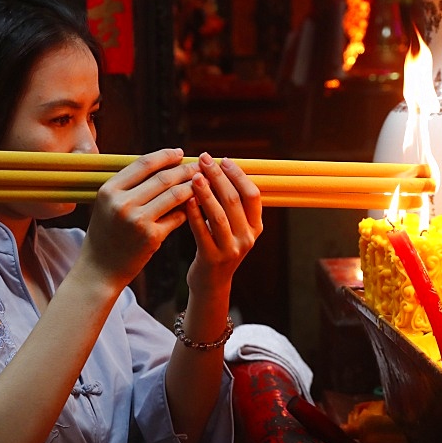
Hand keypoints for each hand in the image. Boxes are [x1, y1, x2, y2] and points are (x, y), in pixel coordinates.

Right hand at [77, 148, 198, 289]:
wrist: (100, 269)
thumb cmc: (106, 233)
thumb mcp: (108, 204)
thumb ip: (129, 186)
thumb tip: (163, 165)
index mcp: (109, 190)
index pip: (144, 163)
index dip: (165, 156)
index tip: (179, 152)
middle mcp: (122, 203)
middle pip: (163, 177)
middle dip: (185, 169)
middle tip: (199, 165)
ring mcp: (137, 220)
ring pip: (175, 195)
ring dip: (193, 186)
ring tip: (204, 182)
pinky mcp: (152, 237)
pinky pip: (177, 216)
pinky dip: (189, 208)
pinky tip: (197, 203)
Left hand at [184, 154, 262, 295]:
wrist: (211, 283)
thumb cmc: (218, 246)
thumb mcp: (233, 227)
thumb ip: (231, 204)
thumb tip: (219, 168)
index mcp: (255, 226)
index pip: (252, 194)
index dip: (238, 175)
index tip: (223, 160)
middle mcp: (247, 238)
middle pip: (234, 200)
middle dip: (219, 177)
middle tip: (204, 159)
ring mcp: (231, 249)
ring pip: (219, 215)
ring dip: (206, 192)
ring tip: (195, 175)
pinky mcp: (212, 258)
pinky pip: (202, 231)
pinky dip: (194, 213)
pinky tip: (186, 198)